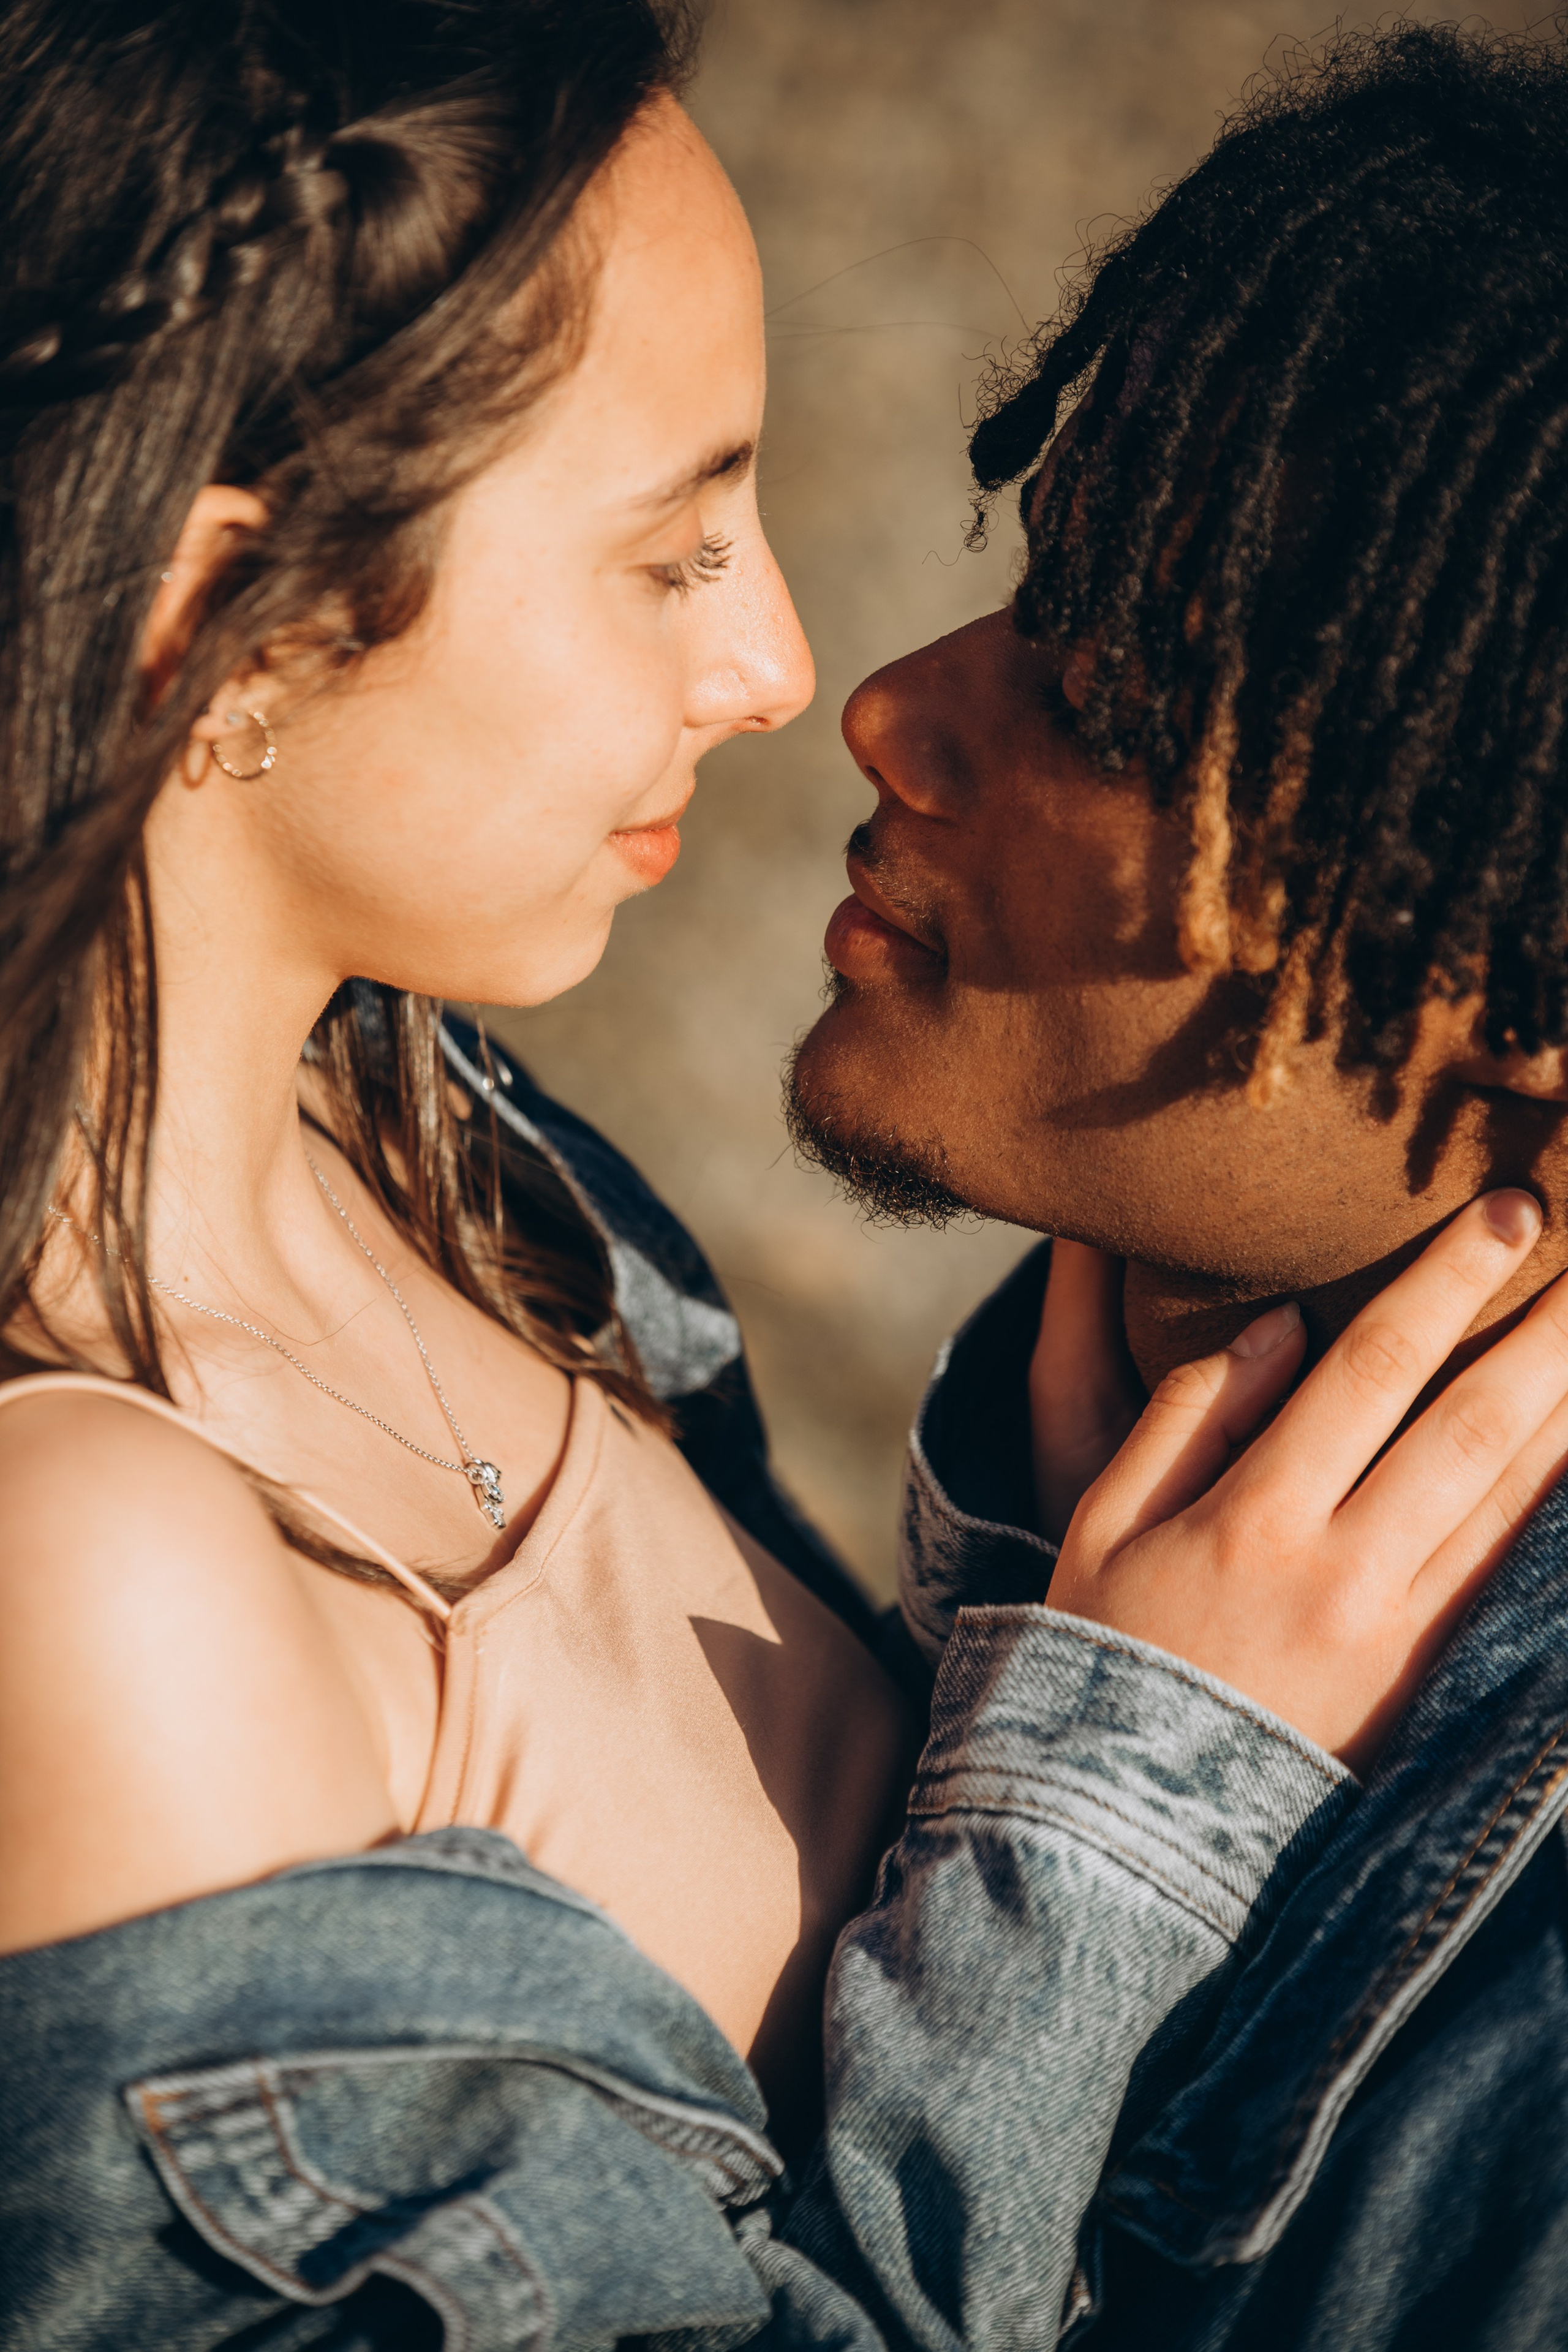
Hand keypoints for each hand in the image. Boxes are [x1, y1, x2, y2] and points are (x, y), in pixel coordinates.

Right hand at [1046, 1191, 1567, 1769]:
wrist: (1129, 1828)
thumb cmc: (1106, 1649)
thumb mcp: (1101, 1523)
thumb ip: (1185, 1416)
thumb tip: (1273, 1327)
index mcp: (1256, 1518)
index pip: (1374, 1370)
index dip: (1447, 1283)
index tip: (1503, 1214)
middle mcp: (1346, 1572)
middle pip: (1475, 1427)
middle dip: (1546, 1331)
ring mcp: (1401, 1635)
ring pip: (1514, 1500)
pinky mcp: (1428, 1680)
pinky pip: (1513, 1575)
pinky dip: (1557, 1508)